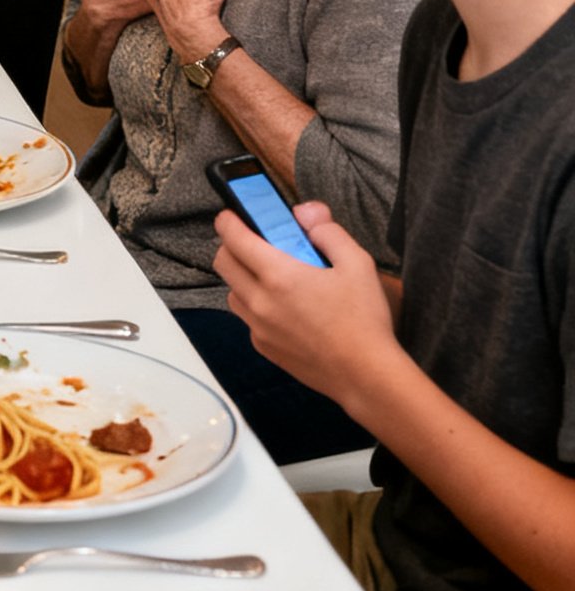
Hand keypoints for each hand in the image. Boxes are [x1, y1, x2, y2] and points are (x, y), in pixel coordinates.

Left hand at [214, 201, 396, 407]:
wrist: (368, 378)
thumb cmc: (364, 321)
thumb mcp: (357, 264)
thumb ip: (328, 231)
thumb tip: (303, 212)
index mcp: (278, 275)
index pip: (232, 237)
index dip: (229, 220)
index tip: (235, 215)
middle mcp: (259, 300)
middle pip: (222, 262)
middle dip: (233, 246)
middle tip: (258, 244)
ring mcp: (258, 327)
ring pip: (232, 291)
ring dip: (243, 279)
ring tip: (274, 278)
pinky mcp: (265, 348)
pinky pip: (248, 319)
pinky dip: (256, 308)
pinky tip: (285, 310)